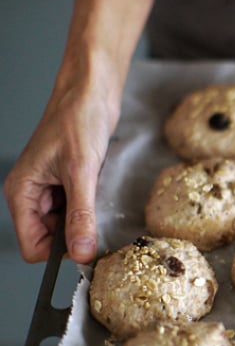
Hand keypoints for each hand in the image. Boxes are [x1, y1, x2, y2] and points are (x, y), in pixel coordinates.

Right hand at [4, 66, 119, 262]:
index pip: (32, 247)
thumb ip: (81, 215)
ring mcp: (51, 189)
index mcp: (22, 193)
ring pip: (67, 225)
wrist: (92, 93)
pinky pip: (79, 209)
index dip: (59, 253)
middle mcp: (32, 195)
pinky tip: (101, 190)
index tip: (88, 244)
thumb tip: (81, 252)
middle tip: (100, 219)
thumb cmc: (78, 120)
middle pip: (51, 240)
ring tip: (99, 197)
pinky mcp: (70, 183)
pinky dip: (92, 206)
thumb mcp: (82, 172)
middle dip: (75, 236)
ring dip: (86, 220)